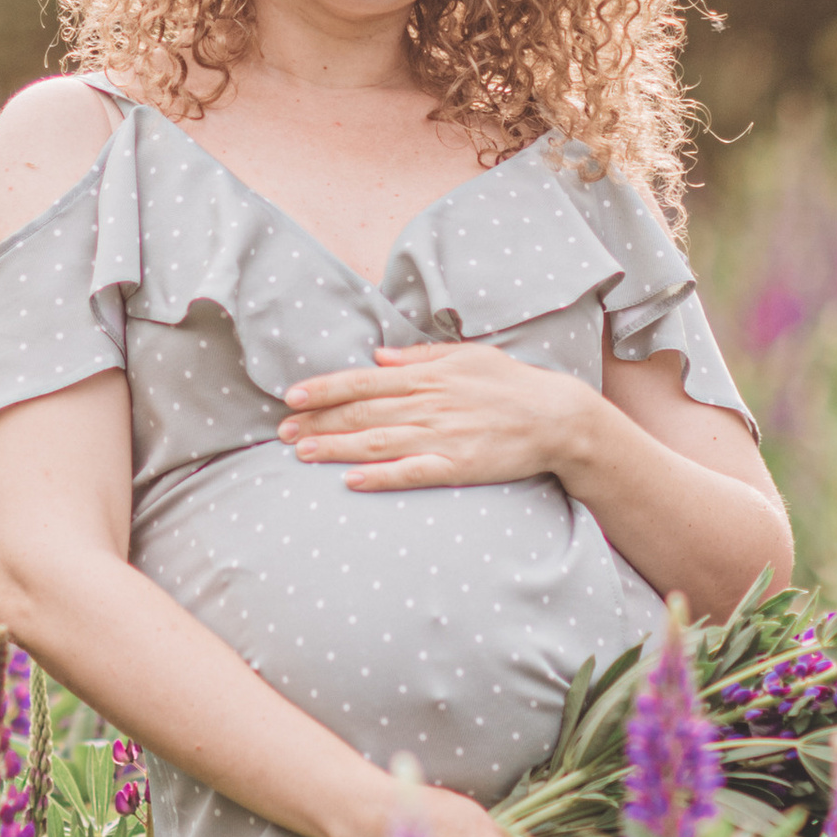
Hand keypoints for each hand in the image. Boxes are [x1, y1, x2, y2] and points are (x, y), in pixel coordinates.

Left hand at [278, 340, 593, 492]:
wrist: (555, 417)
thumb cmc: (510, 383)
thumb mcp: (465, 356)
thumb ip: (419, 356)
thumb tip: (377, 355)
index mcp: (426, 376)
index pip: (363, 381)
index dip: (324, 389)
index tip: (292, 396)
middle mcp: (428, 404)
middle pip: (361, 412)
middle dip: (317, 422)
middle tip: (281, 430)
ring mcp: (441, 436)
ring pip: (376, 442)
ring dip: (335, 448)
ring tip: (300, 453)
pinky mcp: (457, 466)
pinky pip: (411, 472)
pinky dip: (380, 476)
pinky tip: (351, 481)